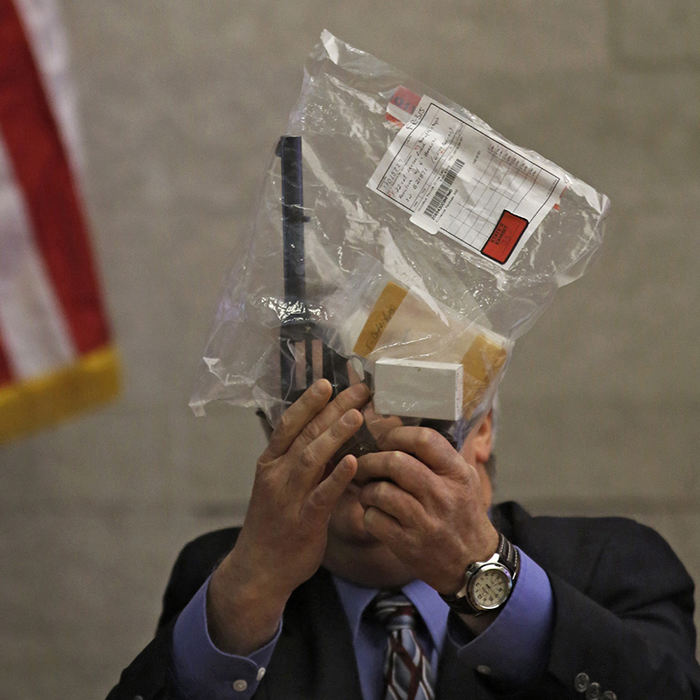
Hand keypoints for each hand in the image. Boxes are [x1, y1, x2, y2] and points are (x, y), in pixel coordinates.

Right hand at [208, 379, 369, 653]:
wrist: (258, 569)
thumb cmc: (274, 523)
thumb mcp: (279, 485)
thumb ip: (302, 461)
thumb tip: (331, 432)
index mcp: (270, 463)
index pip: (289, 424)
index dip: (308, 402)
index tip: (329, 382)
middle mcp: (277, 475)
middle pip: (306, 434)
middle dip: (333, 409)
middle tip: (358, 390)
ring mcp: (288, 498)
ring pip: (311, 458)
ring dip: (335, 434)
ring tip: (357, 415)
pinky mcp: (304, 521)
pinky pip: (322, 495)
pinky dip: (337, 477)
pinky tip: (354, 462)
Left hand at [355, 425, 497, 594]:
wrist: (472, 564)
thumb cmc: (462, 513)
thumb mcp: (464, 479)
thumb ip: (440, 455)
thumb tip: (402, 428)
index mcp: (457, 474)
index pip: (424, 439)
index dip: (397, 435)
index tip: (385, 440)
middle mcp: (443, 496)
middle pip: (395, 463)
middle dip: (371, 461)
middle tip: (364, 464)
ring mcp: (425, 522)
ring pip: (380, 491)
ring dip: (367, 489)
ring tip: (368, 490)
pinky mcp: (408, 545)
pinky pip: (374, 519)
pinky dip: (368, 513)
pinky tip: (375, 513)